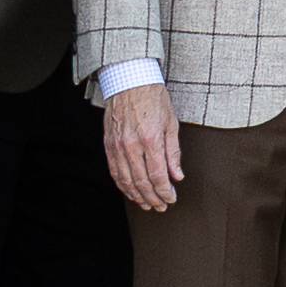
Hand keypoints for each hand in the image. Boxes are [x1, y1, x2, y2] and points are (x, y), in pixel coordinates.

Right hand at [100, 86, 182, 212]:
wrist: (129, 80)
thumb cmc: (153, 98)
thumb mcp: (171, 123)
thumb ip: (173, 152)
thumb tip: (177, 175)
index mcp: (150, 139)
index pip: (157, 175)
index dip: (165, 191)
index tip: (171, 199)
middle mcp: (131, 145)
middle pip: (141, 182)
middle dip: (152, 198)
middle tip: (161, 206)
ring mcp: (117, 145)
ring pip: (126, 180)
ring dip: (137, 196)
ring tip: (147, 204)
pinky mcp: (108, 144)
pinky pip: (114, 171)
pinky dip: (122, 185)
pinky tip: (130, 192)